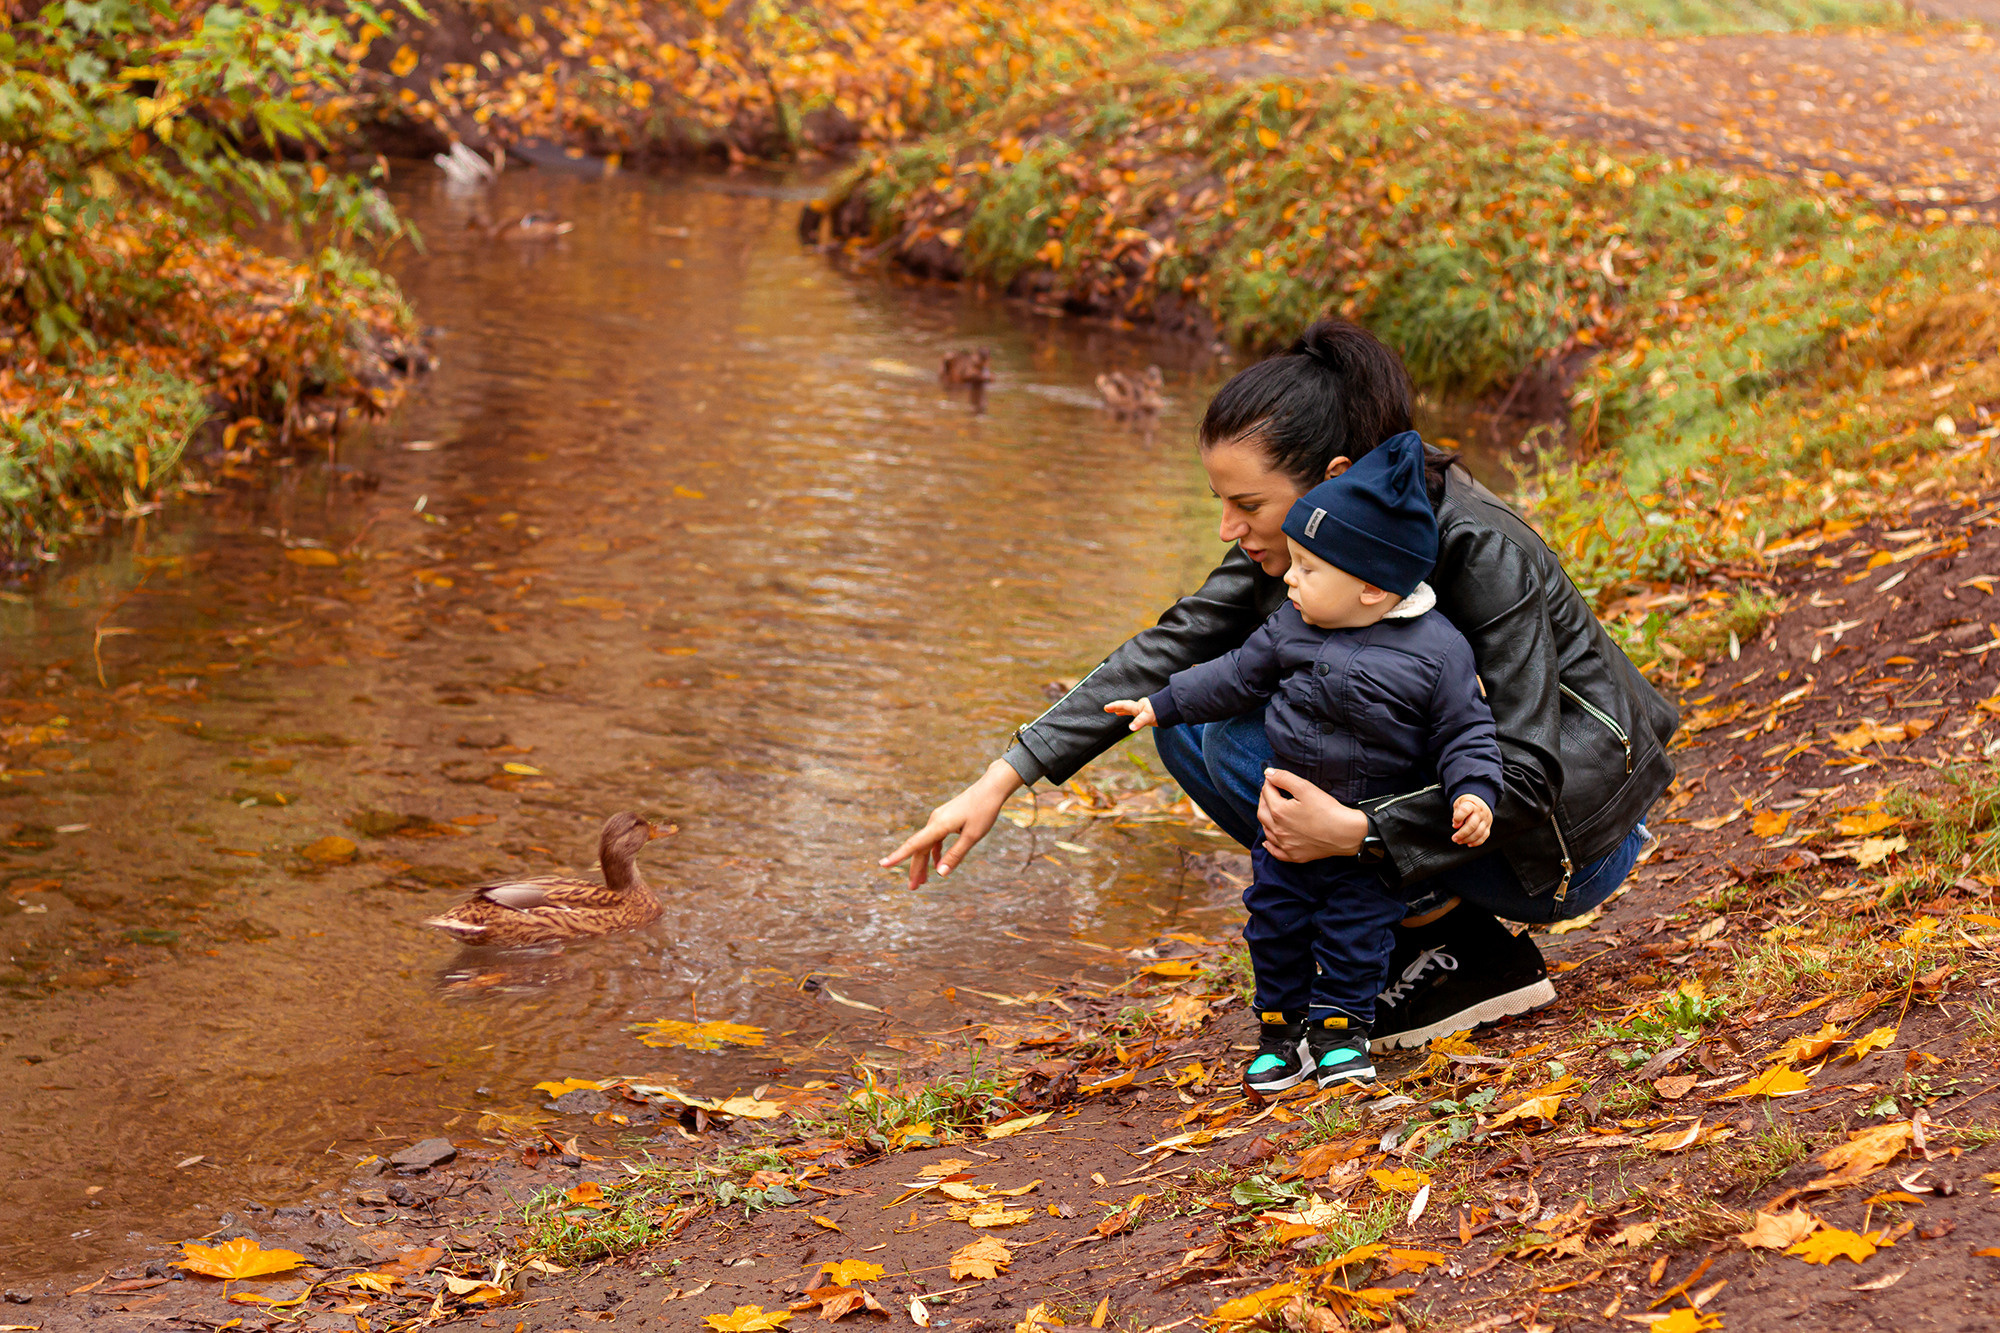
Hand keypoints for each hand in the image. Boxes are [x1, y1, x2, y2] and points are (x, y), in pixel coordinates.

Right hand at [879, 758, 1022, 889]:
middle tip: (912, 888)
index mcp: (938, 825)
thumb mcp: (972, 836)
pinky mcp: (945, 819)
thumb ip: (956, 855)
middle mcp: (934, 821)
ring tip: (923, 881)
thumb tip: (940, 873)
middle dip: (915, 869)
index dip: (898, 856)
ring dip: (924, 863)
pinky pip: (935, 839)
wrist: (991, 788)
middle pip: (920, 849)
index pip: (914, 845)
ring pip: (927, 845)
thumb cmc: (984, 811)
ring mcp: (939, 819)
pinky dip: (934, 853)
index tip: (883, 865)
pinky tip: (936, 864)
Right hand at [1103, 698, 1156, 730]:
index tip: (1106, 707)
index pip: (1124, 705)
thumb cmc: (1160, 710)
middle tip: (1107, 708)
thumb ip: (1139, 722)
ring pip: (1131, 710)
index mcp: (1137, 706)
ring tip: (1118, 713)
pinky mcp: (1148, 715)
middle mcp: (1139, 708)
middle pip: (1125, 707)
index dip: (1115, 706)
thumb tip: (1130, 728)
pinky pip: (1137, 715)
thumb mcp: (1148, 716)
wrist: (1172, 709)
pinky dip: (1133, 716)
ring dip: (1124, 711)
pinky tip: (1134, 719)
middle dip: (1117, 708)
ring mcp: (1143, 711)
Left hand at [1258, 768, 1369, 861]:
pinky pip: (1275, 852)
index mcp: (1279, 812)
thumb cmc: (1326, 809)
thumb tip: (1268, 773)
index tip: (1273, 779)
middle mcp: (1278, 830)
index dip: (1269, 783)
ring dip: (1266, 819)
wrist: (1345, 833)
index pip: (1266, 793)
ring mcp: (1285, 845)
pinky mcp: (1294, 856)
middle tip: (1270, 792)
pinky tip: (1267, 841)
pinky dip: (1269, 845)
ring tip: (1270, 811)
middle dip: (1264, 800)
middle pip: (1262, 812)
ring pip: (1267, 831)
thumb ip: (1284, 778)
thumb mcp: (1305, 788)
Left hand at [1452, 794, 1492, 846]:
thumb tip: (1456, 826)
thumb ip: (1457, 814)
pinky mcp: (1488, 826)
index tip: (1454, 824)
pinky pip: (1484, 836)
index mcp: (1471, 805)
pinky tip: (1468, 844)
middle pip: (1472, 825)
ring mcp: (1486, 820)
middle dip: (1462, 834)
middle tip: (1454, 839)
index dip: (1458, 818)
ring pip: (1478, 833)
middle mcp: (1480, 812)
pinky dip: (1476, 842)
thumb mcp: (1459, 804)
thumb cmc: (1467, 804)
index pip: (1465, 810)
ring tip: (1459, 841)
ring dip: (1468, 839)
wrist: (1481, 801)